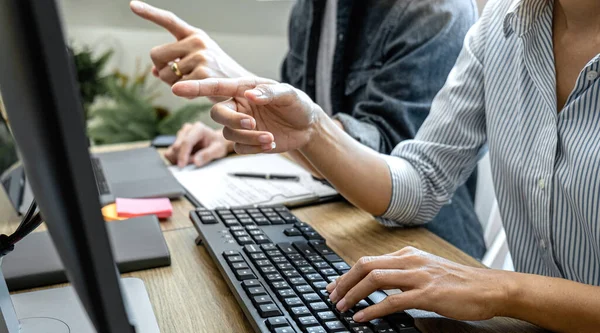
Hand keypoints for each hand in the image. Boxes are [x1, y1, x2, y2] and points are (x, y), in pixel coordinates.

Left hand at [130, 1, 250, 88]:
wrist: (245, 89)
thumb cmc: (219, 75)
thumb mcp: (199, 62)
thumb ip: (176, 62)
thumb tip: (154, 71)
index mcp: (196, 35)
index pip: (169, 21)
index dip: (149, 12)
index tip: (132, 5)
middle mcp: (197, 42)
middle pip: (156, 54)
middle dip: (163, 68)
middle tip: (181, 77)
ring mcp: (200, 57)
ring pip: (164, 73)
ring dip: (174, 84)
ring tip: (194, 85)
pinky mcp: (202, 74)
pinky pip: (176, 86)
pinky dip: (184, 93)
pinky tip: (199, 92)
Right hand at [165, 121, 232, 167]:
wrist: (216, 142)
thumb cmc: (218, 145)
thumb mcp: (218, 150)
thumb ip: (207, 155)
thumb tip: (196, 162)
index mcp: (198, 128)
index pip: (186, 142)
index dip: (183, 155)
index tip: (182, 166)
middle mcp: (187, 129)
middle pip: (177, 146)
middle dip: (183, 158)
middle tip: (193, 164)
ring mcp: (181, 134)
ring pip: (172, 150)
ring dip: (179, 159)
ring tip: (192, 160)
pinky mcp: (176, 141)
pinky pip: (171, 153)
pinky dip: (177, 159)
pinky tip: (187, 160)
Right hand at [172, 78, 322, 153]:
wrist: (307, 127)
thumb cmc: (297, 104)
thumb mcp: (288, 94)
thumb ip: (269, 92)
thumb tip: (250, 95)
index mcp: (243, 88)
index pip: (215, 87)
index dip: (195, 87)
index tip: (177, 88)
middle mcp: (238, 106)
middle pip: (217, 113)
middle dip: (232, 120)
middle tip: (252, 122)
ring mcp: (240, 125)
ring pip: (228, 133)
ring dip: (249, 137)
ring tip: (270, 137)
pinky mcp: (246, 141)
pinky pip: (239, 147)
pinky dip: (253, 147)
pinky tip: (271, 142)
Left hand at [326, 247, 509, 322]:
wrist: (489, 288)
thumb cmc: (459, 283)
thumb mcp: (427, 270)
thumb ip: (404, 272)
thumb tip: (380, 283)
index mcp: (408, 254)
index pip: (369, 261)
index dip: (348, 274)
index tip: (335, 286)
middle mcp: (410, 261)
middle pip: (366, 266)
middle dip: (344, 282)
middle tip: (332, 297)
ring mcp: (418, 276)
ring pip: (374, 280)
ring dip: (353, 294)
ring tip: (342, 307)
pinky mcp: (427, 294)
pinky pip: (392, 301)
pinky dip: (372, 309)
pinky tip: (362, 317)